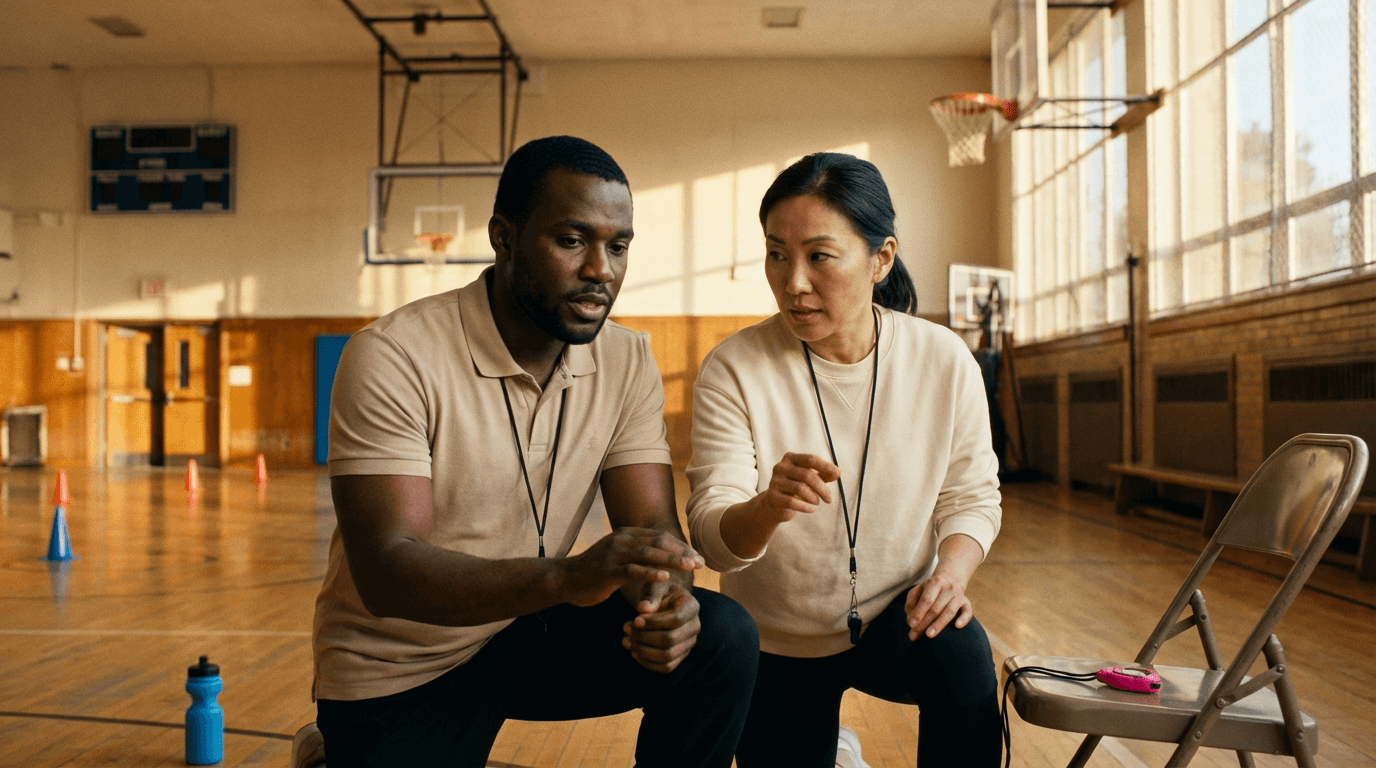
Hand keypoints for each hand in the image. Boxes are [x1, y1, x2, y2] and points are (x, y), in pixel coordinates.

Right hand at [560, 527, 701, 607]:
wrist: (565, 580)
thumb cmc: (594, 571)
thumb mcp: (617, 556)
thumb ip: (636, 554)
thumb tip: (661, 558)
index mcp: (627, 534)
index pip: (660, 536)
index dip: (680, 546)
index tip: (697, 557)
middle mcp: (622, 539)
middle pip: (658, 542)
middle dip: (681, 552)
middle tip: (699, 562)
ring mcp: (614, 554)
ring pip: (648, 554)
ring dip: (671, 561)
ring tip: (689, 567)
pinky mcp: (607, 571)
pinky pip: (632, 570)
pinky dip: (650, 573)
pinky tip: (665, 578)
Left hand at [622, 583, 700, 672]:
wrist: (664, 601)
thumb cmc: (659, 592)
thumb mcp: (655, 586)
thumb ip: (650, 595)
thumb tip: (643, 609)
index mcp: (691, 606)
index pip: (676, 620)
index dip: (653, 623)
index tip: (635, 620)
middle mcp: (695, 626)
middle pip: (670, 640)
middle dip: (644, 637)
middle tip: (627, 628)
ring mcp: (689, 643)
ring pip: (667, 656)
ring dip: (643, 651)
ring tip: (626, 640)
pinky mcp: (680, 656)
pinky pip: (666, 667)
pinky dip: (647, 662)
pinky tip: (633, 651)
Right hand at [758, 453, 839, 522]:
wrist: (776, 504)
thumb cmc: (796, 488)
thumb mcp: (811, 479)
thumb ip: (824, 474)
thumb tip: (837, 473)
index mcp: (790, 458)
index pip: (810, 459)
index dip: (825, 466)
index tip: (837, 475)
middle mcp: (780, 467)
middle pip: (806, 475)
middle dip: (822, 488)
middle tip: (829, 499)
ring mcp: (775, 481)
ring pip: (800, 488)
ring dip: (813, 498)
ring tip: (816, 503)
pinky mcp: (771, 496)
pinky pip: (791, 502)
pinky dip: (805, 507)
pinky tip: (811, 509)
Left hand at [903, 573, 972, 640]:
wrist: (951, 579)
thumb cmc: (930, 589)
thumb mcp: (918, 590)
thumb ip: (911, 602)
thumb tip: (910, 619)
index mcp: (935, 583)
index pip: (926, 600)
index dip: (918, 612)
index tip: (910, 624)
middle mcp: (948, 588)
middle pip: (936, 608)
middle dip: (924, 623)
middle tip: (914, 635)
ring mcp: (958, 595)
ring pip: (949, 612)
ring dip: (938, 625)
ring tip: (928, 635)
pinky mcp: (966, 603)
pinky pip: (968, 611)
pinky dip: (964, 619)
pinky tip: (957, 626)